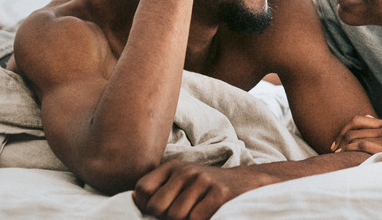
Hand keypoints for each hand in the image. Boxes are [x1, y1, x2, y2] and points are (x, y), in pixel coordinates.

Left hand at [133, 160, 276, 219]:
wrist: (246, 182)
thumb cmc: (207, 188)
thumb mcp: (182, 181)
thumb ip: (160, 189)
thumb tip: (135, 198)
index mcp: (173, 167)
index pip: (142, 190)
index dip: (146, 205)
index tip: (160, 210)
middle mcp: (187, 170)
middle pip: (157, 207)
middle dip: (166, 217)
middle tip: (182, 212)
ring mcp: (203, 180)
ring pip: (176, 216)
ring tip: (197, 211)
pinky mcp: (219, 193)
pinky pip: (196, 219)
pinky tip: (209, 213)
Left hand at [331, 115, 381, 157]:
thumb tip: (368, 118)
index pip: (360, 119)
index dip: (345, 128)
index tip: (338, 138)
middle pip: (356, 127)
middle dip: (340, 137)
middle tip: (332, 147)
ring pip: (358, 137)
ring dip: (344, 145)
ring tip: (336, 152)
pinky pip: (366, 147)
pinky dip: (353, 149)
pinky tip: (347, 155)